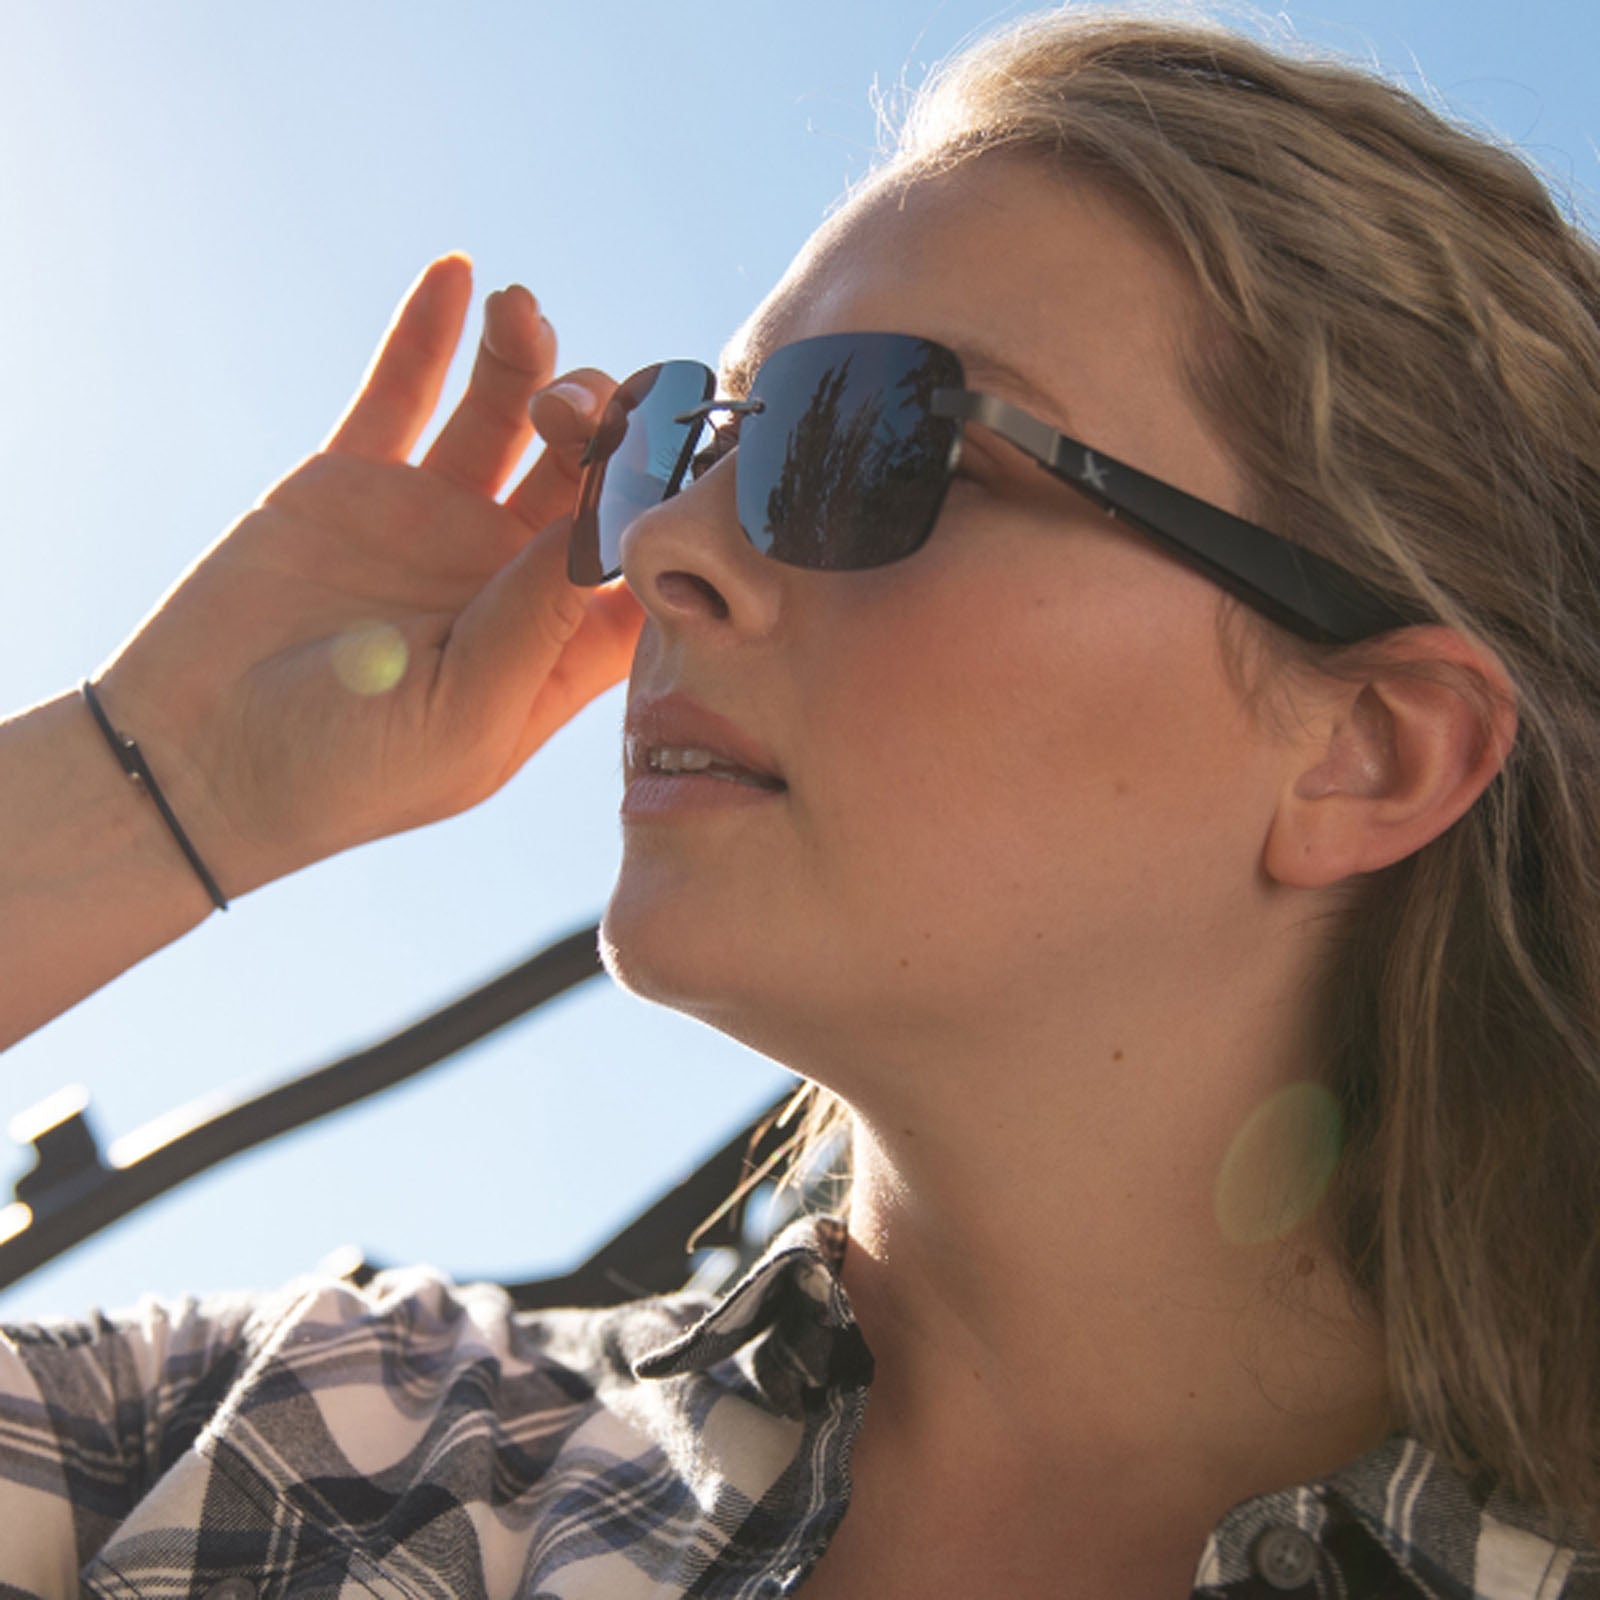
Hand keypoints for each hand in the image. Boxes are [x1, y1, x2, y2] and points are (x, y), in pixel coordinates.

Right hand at [90, 255, 638, 897]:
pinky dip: (432, 334)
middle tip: (571, 405)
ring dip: (531, 364)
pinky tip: (460, 274)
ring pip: (510, 420)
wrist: (196, 760)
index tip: (685, 448)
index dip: (669, 502)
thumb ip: (538, 618)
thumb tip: (610, 523)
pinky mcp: (359, 483)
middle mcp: (509, 575)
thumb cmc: (348, 772)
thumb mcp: (463, 712)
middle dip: (600, 424)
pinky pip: (406, 391)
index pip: (642, 559)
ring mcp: (438, 523)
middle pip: (589, 472)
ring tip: (521, 318)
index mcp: (556, 645)